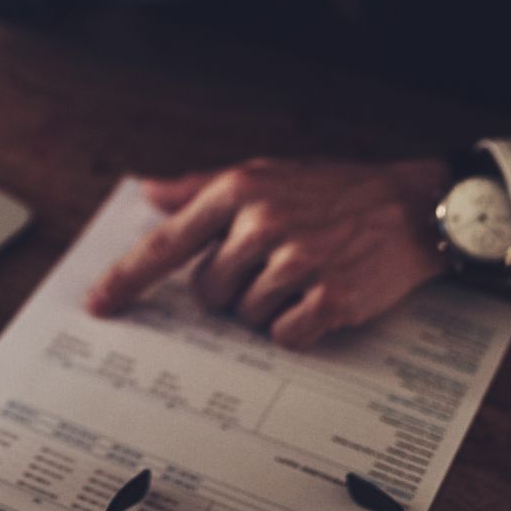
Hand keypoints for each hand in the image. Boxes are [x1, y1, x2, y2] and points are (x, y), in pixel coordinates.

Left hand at [85, 156, 454, 348]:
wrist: (411, 206)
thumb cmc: (334, 190)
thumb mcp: (266, 173)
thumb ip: (201, 187)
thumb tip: (148, 194)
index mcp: (239, 191)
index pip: (167, 244)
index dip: (127, 278)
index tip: (99, 304)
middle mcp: (262, 224)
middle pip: (208, 292)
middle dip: (232, 288)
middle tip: (273, 264)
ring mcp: (297, 263)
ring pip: (244, 317)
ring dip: (268, 307)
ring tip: (304, 275)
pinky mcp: (329, 300)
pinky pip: (284, 337)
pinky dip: (298, 328)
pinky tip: (320, 300)